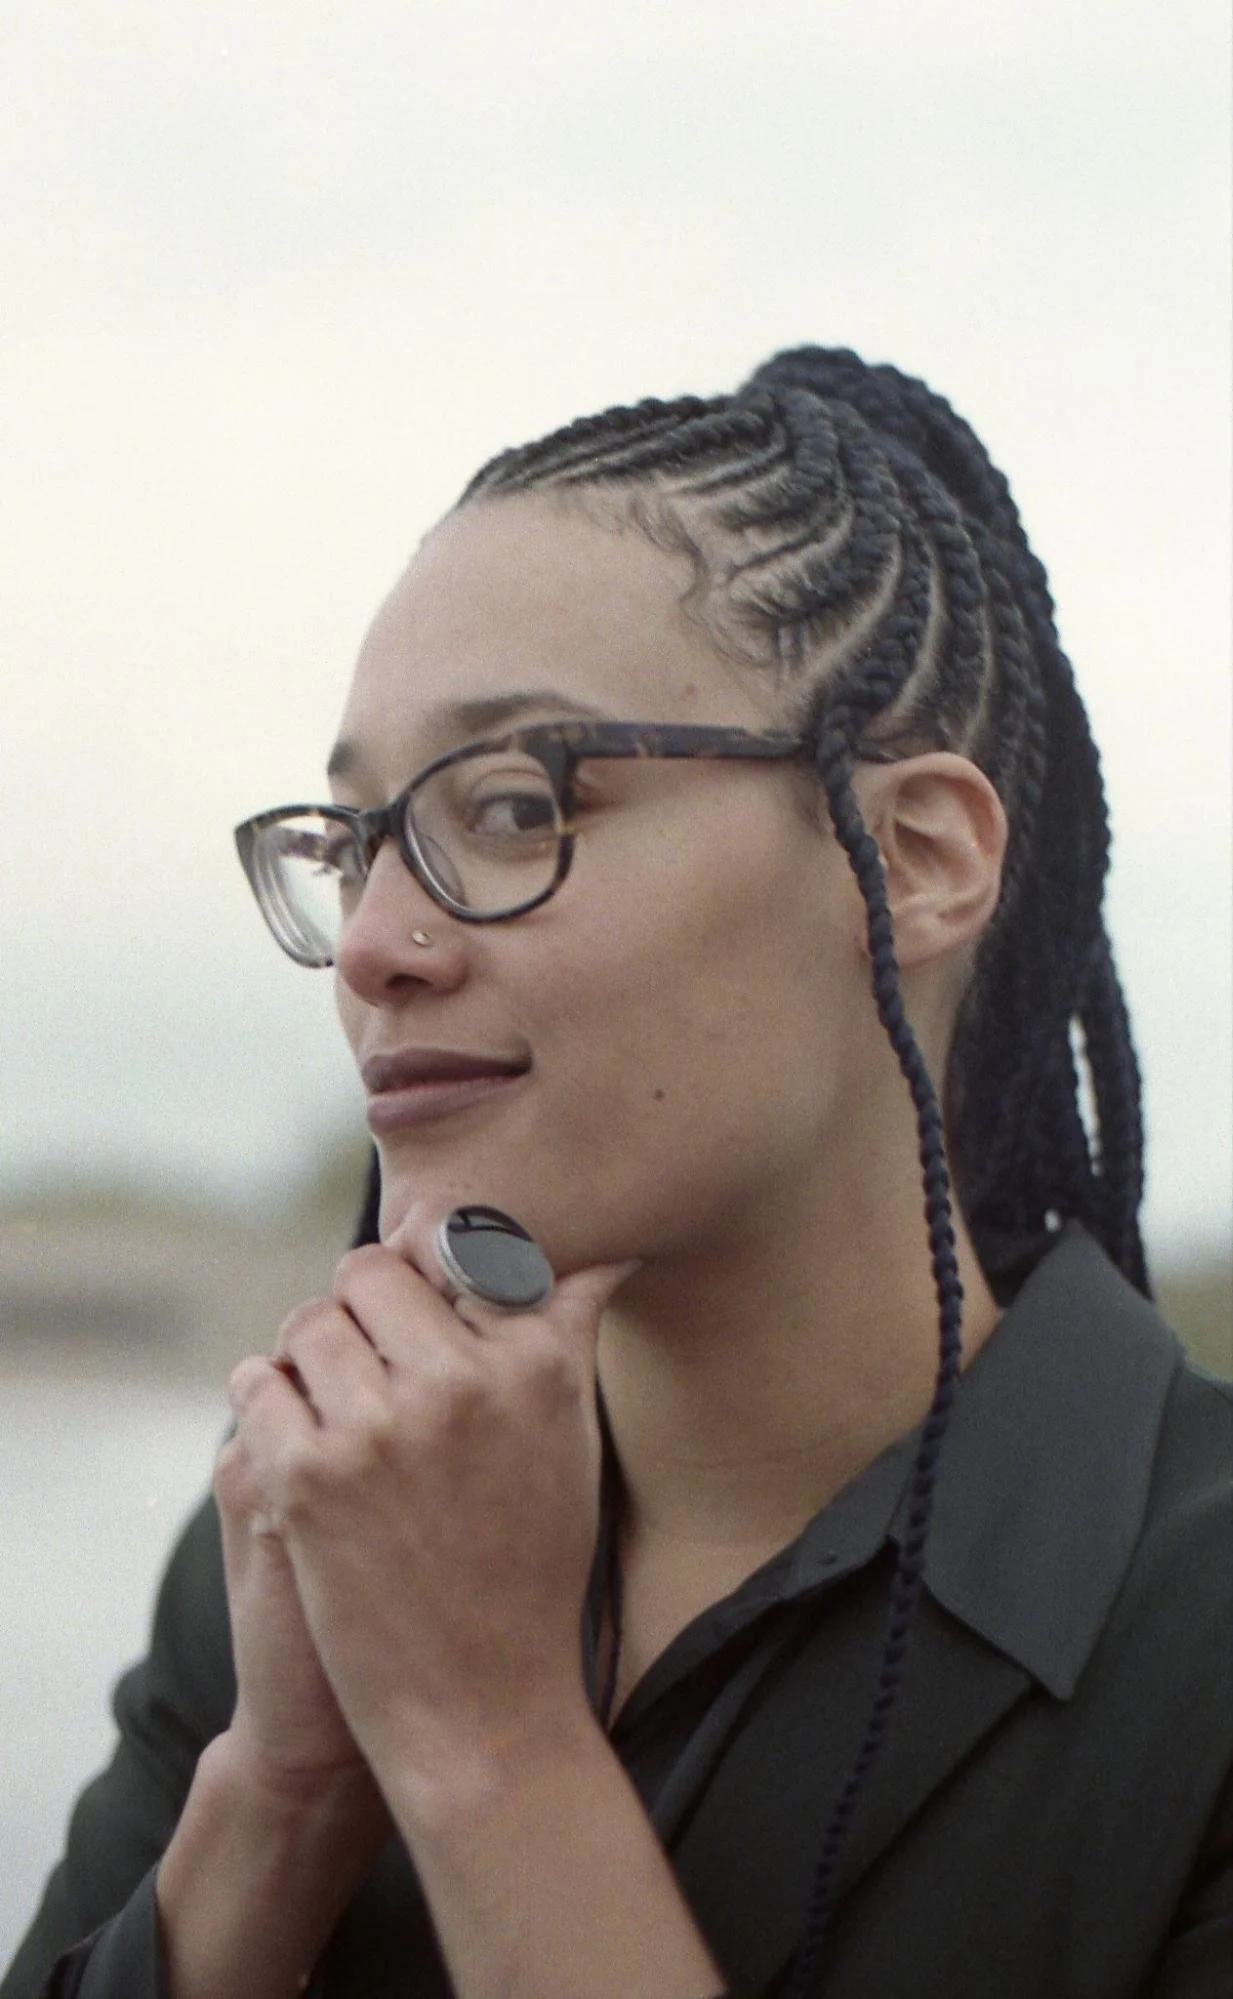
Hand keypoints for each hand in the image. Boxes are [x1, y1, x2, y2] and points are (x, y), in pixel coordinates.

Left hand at [226, 1238, 635, 1807]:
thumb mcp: (571, 1443)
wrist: (482, 1707)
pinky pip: (255, 1385)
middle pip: (369, 1270)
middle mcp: (460, 1381)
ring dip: (309, 1355)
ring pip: (307, 1321)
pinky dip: (265, 1405)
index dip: (431, 1270)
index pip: (460, 1249)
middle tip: (368, 1359)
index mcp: (533, 1363)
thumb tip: (599, 1252)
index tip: (425, 1297)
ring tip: (333, 1407)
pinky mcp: (307, 1476)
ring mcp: (379, 1427)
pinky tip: (295, 1443)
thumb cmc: (532, 1569)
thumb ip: (566, 1336)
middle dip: (360, 1306)